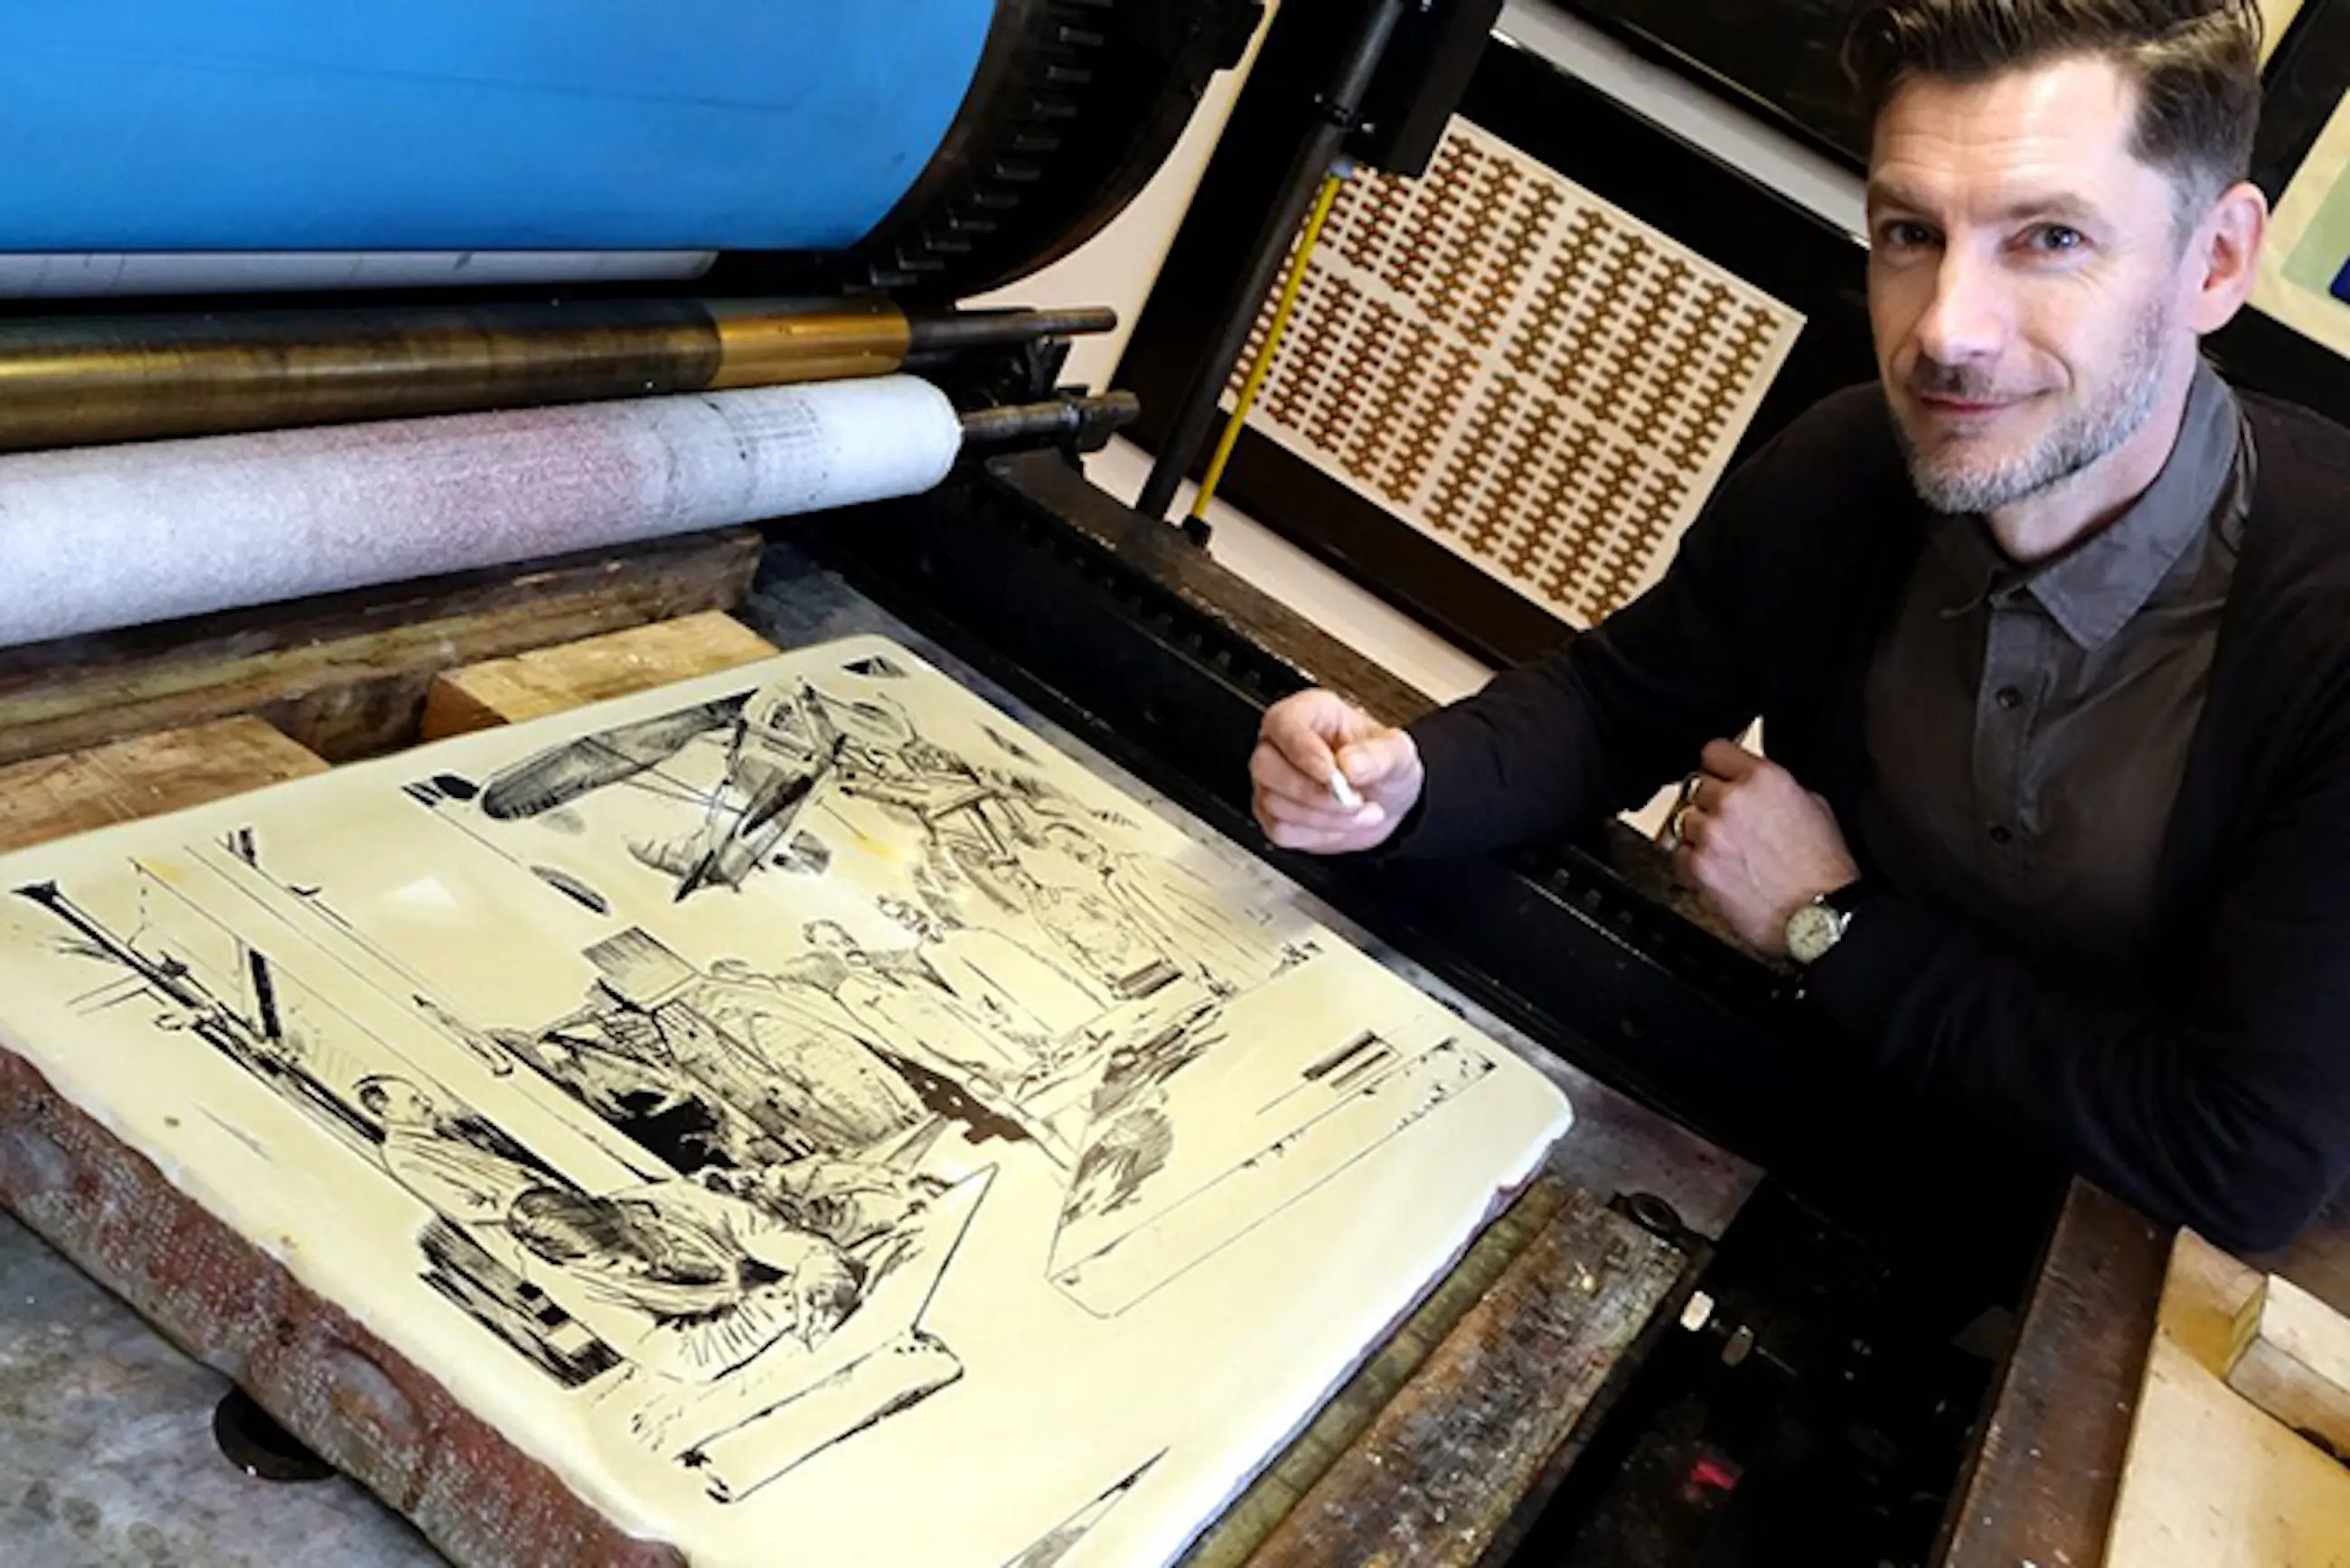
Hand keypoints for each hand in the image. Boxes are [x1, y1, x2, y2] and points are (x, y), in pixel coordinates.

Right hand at [1250, 690, 1422, 853]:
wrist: (1385, 801)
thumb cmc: (1382, 765)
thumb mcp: (1398, 753)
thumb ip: (1379, 755)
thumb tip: (1350, 764)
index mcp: (1309, 713)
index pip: (1283, 723)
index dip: (1302, 750)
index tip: (1331, 773)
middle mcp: (1283, 743)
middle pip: (1265, 765)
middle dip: (1312, 792)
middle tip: (1353, 800)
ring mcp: (1273, 780)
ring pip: (1273, 802)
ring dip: (1323, 817)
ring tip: (1359, 812)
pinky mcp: (1273, 814)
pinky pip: (1280, 830)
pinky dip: (1316, 834)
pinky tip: (1340, 824)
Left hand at [1669, 740, 1858, 956]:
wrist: (1820, 916)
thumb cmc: (1824, 870)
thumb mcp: (1814, 806)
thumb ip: (1775, 787)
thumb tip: (1756, 784)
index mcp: (1764, 778)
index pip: (1714, 751)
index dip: (1717, 767)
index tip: (1719, 777)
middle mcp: (1733, 800)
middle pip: (1695, 785)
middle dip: (1709, 803)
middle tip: (1728, 825)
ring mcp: (1712, 832)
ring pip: (1684, 819)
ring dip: (1700, 833)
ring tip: (1726, 852)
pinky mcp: (1698, 866)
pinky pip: (1677, 853)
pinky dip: (1692, 862)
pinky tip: (1718, 871)